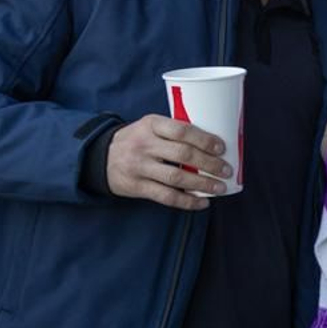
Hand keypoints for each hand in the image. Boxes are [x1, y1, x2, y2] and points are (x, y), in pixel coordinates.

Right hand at [105, 115, 229, 208]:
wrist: (100, 157)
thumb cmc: (137, 140)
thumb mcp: (150, 127)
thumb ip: (174, 132)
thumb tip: (215, 143)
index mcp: (151, 124)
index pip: (182, 130)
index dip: (205, 140)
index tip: (222, 148)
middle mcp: (144, 144)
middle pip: (183, 155)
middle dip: (210, 164)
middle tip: (227, 171)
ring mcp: (139, 166)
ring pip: (176, 178)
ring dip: (203, 184)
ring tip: (220, 187)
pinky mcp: (136, 186)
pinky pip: (166, 196)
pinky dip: (187, 201)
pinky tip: (202, 203)